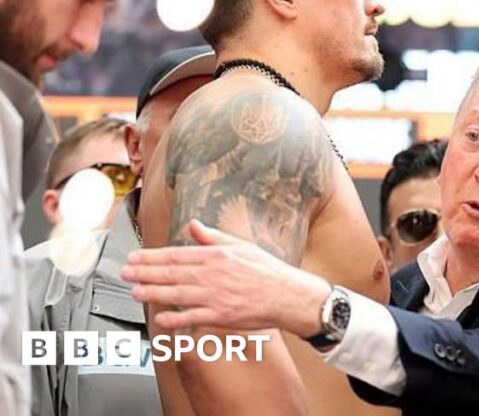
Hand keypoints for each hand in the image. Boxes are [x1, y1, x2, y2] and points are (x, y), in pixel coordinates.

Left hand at [121, 219, 330, 337]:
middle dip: (144, 273)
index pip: (176, 254)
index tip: (135, 257)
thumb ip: (214, 237)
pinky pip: (192, 317)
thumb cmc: (268, 271)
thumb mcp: (242, 246)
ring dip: (153, 293)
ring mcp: (216, 295)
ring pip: (176, 294)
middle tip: (125, 273)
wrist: (288, 295)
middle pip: (171, 273)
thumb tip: (193, 226)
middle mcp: (213, 274)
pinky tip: (160, 318)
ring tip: (135, 292)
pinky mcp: (221, 315)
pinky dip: (174, 318)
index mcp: (217, 255)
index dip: (151, 257)